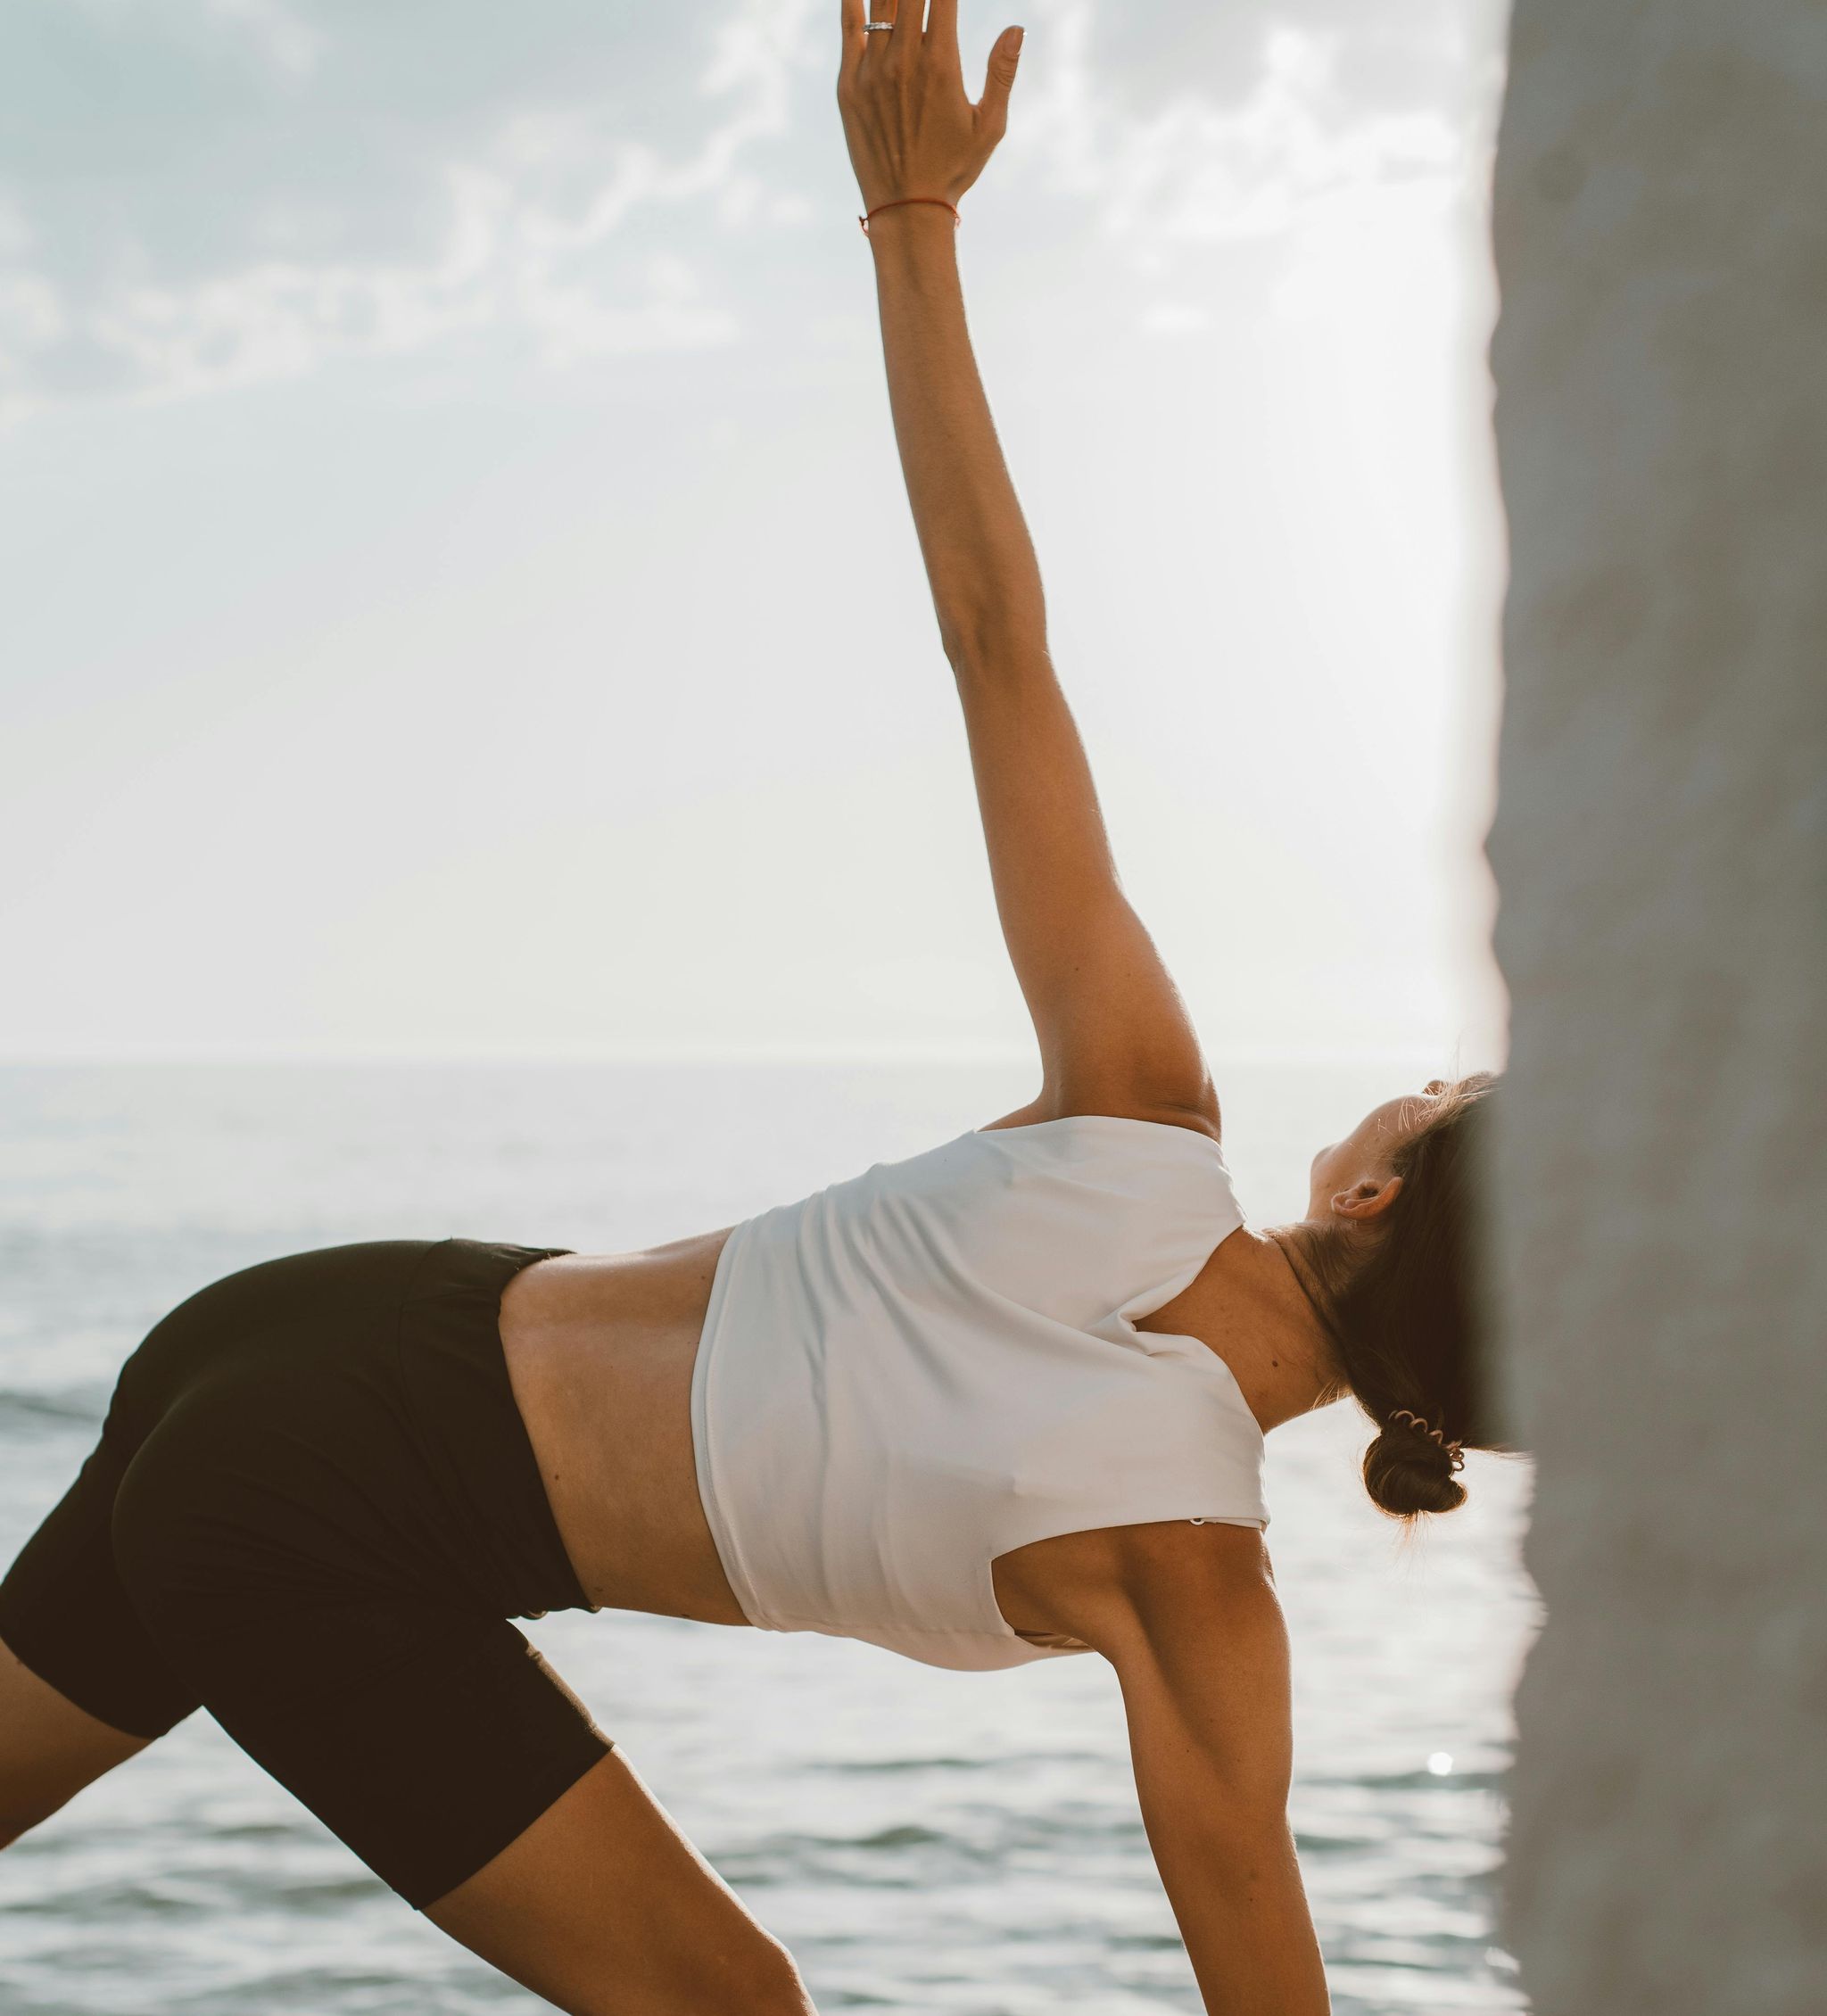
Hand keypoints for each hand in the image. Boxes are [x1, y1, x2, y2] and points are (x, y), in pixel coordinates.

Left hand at [838, 0, 1024, 214]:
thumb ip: (1002, 73)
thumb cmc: (954, 170)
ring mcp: (872, 70)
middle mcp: (904, 59)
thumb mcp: (990, 126)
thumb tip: (1017, 28)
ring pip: (880, 0)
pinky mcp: (848, 84)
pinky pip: (849, 24)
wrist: (905, 210)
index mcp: (942, 63)